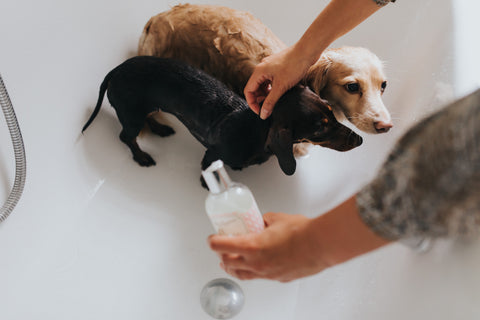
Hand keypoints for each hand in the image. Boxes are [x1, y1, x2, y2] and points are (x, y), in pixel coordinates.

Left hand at [208, 212, 329, 281]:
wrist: (321, 244)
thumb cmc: (302, 232)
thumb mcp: (276, 218)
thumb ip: (264, 220)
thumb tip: (261, 221)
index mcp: (252, 246)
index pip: (221, 246)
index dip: (213, 242)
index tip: (212, 239)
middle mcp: (257, 263)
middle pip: (228, 263)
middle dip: (221, 255)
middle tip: (220, 249)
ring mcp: (268, 273)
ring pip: (243, 274)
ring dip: (234, 268)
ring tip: (231, 263)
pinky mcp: (279, 278)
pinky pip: (261, 276)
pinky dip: (255, 271)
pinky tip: (258, 265)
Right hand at [243, 46, 312, 119]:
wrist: (307, 51)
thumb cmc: (294, 66)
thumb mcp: (281, 87)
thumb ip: (270, 101)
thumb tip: (263, 115)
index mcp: (259, 72)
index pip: (248, 91)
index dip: (252, 103)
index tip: (260, 112)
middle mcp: (262, 68)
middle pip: (254, 87)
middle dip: (259, 99)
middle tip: (268, 108)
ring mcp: (269, 67)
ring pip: (262, 84)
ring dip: (266, 94)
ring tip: (274, 102)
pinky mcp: (277, 67)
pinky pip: (270, 80)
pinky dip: (272, 88)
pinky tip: (279, 93)